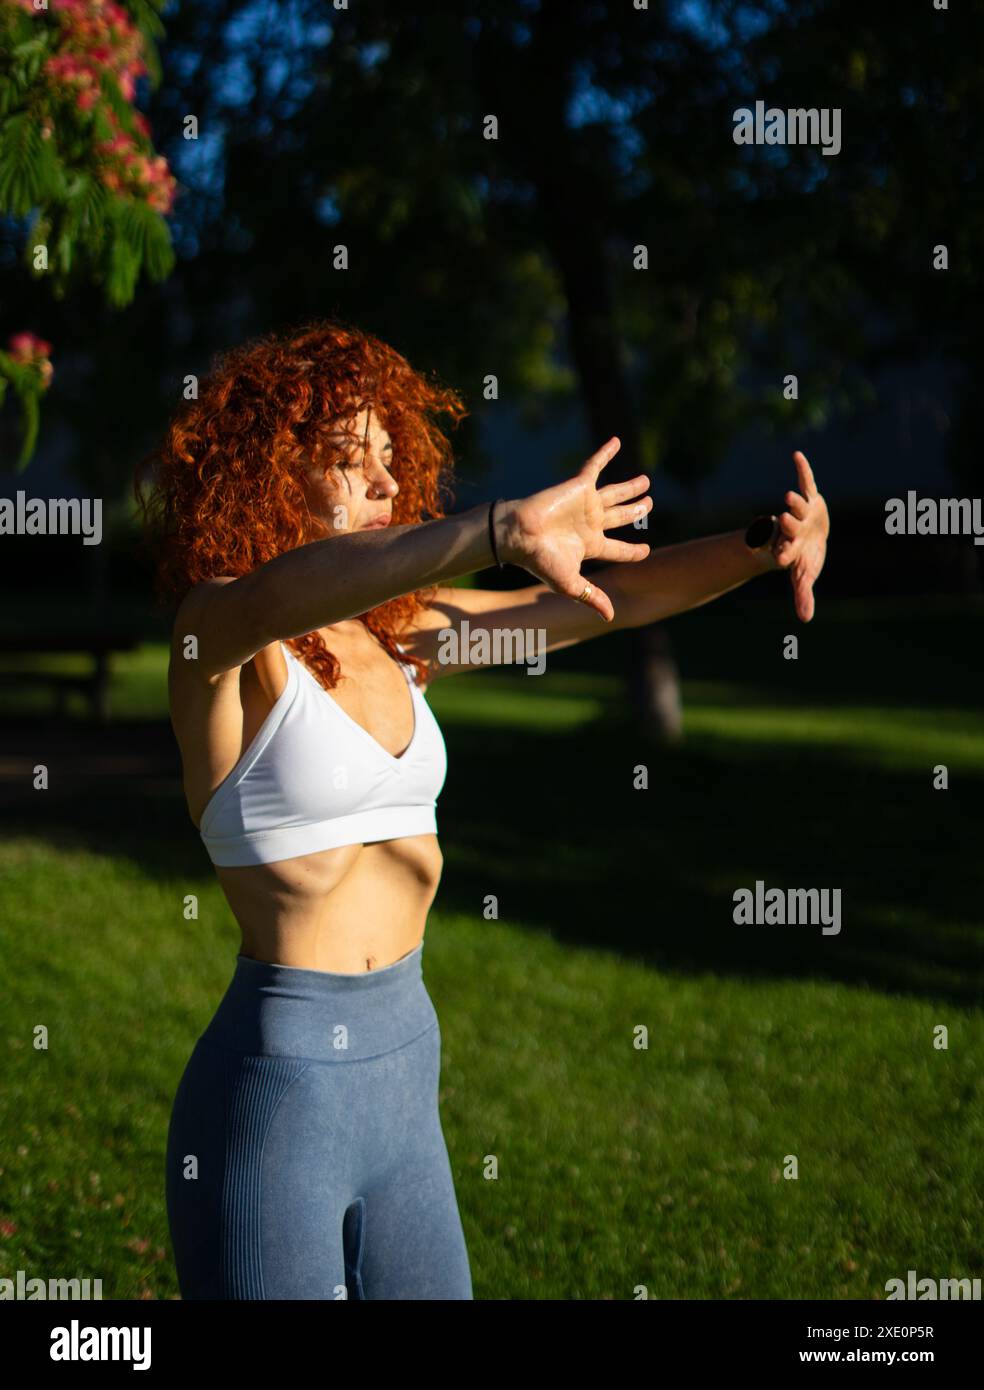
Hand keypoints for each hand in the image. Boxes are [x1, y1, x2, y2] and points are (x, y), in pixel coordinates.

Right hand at [496, 437, 651, 620]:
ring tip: (646, 482)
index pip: (617, 548)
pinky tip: (617, 442)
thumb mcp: (570, 583)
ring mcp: (584, 504)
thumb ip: (592, 597)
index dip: (633, 551)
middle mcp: (589, 523)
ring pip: (614, 493)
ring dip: (630, 488)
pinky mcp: (577, 486)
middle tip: (649, 505)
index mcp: (589, 545)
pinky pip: (594, 466)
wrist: (518, 535)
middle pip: (619, 517)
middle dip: (635, 511)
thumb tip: (611, 617)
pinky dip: (606, 453)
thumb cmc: (540, 561)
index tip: (646, 550)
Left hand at [772, 451, 829, 621]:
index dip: (784, 553)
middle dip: (789, 524)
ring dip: (795, 503)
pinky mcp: (810, 497)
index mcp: (791, 549)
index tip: (782, 556)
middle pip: (790, 527)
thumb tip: (805, 620)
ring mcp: (800, 513)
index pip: (786, 553)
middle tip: (784, 519)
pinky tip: (796, 455)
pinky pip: (806, 482)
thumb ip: (803, 595)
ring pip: (798, 507)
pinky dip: (803, 470)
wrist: (807, 539)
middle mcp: (792, 530)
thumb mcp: (805, 576)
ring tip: (788, 498)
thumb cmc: (805, 559)